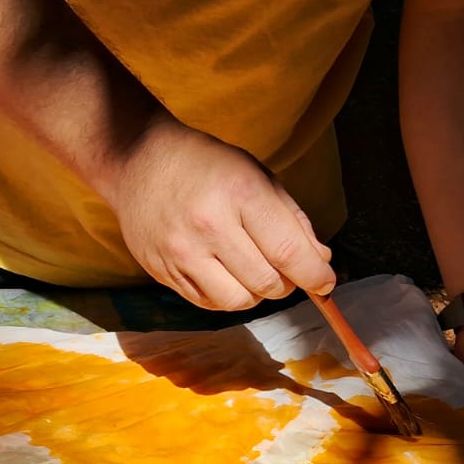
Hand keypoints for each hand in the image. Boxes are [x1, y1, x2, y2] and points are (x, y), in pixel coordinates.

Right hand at [108, 119, 335, 311]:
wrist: (138, 160)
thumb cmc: (205, 165)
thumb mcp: (256, 175)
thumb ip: (292, 220)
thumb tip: (321, 262)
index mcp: (240, 193)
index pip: (288, 251)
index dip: (315, 275)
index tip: (325, 283)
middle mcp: (209, 226)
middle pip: (267, 283)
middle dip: (286, 283)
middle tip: (283, 269)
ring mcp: (182, 252)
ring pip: (239, 301)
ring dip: (256, 294)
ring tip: (253, 271)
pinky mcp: (163, 271)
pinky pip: (209, 303)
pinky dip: (227, 296)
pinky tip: (225, 273)